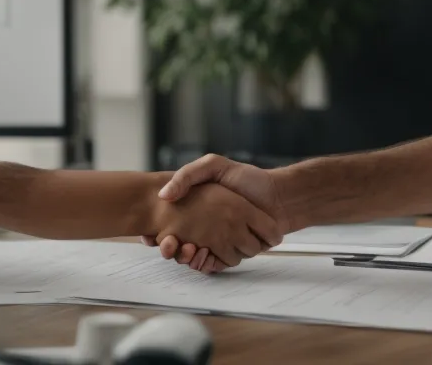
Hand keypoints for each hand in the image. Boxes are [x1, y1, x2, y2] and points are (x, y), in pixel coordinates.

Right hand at [146, 181, 281, 272]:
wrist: (279, 197)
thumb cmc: (248, 179)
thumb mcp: (213, 166)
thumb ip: (188, 175)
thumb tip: (164, 194)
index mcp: (199, 211)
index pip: (169, 227)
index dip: (158, 235)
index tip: (151, 235)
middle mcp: (207, 228)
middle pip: (179, 247)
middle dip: (171, 249)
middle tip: (167, 242)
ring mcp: (220, 242)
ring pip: (195, 258)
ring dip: (187, 257)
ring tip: (185, 247)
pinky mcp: (233, 254)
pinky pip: (214, 265)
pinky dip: (205, 264)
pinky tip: (200, 254)